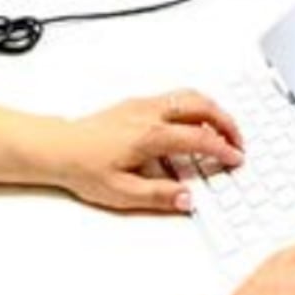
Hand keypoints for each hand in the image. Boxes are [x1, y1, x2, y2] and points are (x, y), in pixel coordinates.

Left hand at [50, 90, 245, 212]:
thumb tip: (187, 198)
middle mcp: (149, 113)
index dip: (224, 149)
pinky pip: (174, 99)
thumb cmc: (83, 167)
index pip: (200, 137)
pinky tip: (191, 128)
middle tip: (237, 141)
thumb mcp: (122, 192)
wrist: (57, 147)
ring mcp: (143, 105)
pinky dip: (194, 109)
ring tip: (221, 132)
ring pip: (189, 96)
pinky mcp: (136, 104)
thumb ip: (159, 196)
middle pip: (202, 106)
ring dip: (212, 111)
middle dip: (226, 122)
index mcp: (150, 135)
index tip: (235, 158)